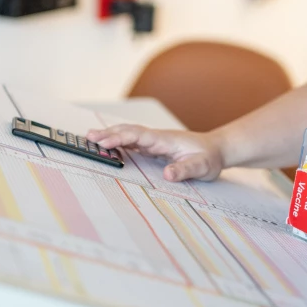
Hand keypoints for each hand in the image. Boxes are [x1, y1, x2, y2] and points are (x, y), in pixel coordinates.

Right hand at [86, 124, 223, 181]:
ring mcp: (155, 142)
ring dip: (111, 136)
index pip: (140, 135)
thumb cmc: (210, 158)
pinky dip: (119, 142)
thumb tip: (167, 174)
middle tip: (89, 137)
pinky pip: (133, 143)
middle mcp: (158, 138)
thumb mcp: (202, 167)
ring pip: (130, 136)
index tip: (105, 141)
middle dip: (109, 134)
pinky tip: (108, 146)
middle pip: (130, 132)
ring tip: (91, 138)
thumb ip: (186, 170)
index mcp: (166, 140)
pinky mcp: (154, 148)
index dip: (121, 137)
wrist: (217, 150)